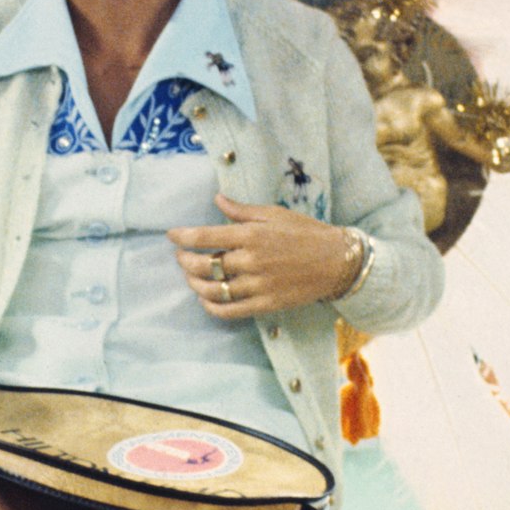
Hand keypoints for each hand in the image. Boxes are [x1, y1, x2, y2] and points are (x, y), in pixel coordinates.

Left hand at [167, 195, 354, 318]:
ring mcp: (258, 285)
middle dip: (185, 261)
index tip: (172, 235)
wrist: (338, 262)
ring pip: (213, 289)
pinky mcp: (266, 304)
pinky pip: (231, 310)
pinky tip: (206, 299)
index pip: (205, 236)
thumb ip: (242, 210)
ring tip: (191, 277)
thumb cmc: (307, 233)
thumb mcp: (275, 214)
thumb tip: (217, 199)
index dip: (183, 237)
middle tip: (180, 257)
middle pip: (204, 265)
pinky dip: (212, 307)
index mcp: (252, 234)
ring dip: (195, 284)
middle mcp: (251, 260)